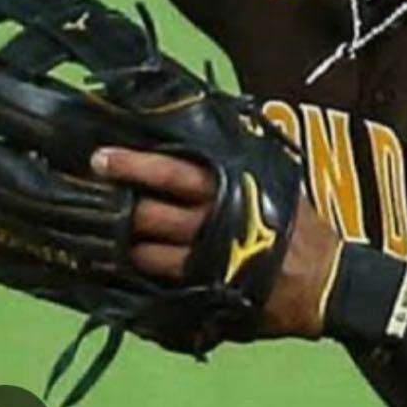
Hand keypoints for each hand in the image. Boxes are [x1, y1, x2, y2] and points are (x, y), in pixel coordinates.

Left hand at [91, 146, 340, 338]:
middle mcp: (214, 219)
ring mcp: (206, 259)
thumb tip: (213, 116)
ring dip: (120, 240)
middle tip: (84, 191)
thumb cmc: (295, 221)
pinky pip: (160, 280)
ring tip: (93, 229)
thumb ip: (243, 151)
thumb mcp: (274, 175)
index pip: (174, 171)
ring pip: (148, 249)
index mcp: (230, 185)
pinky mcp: (204, 290)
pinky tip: (118, 263)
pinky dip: (138, 270)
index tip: (100, 157)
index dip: (135, 164)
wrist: (321, 280)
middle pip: (153, 210)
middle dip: (116, 200)